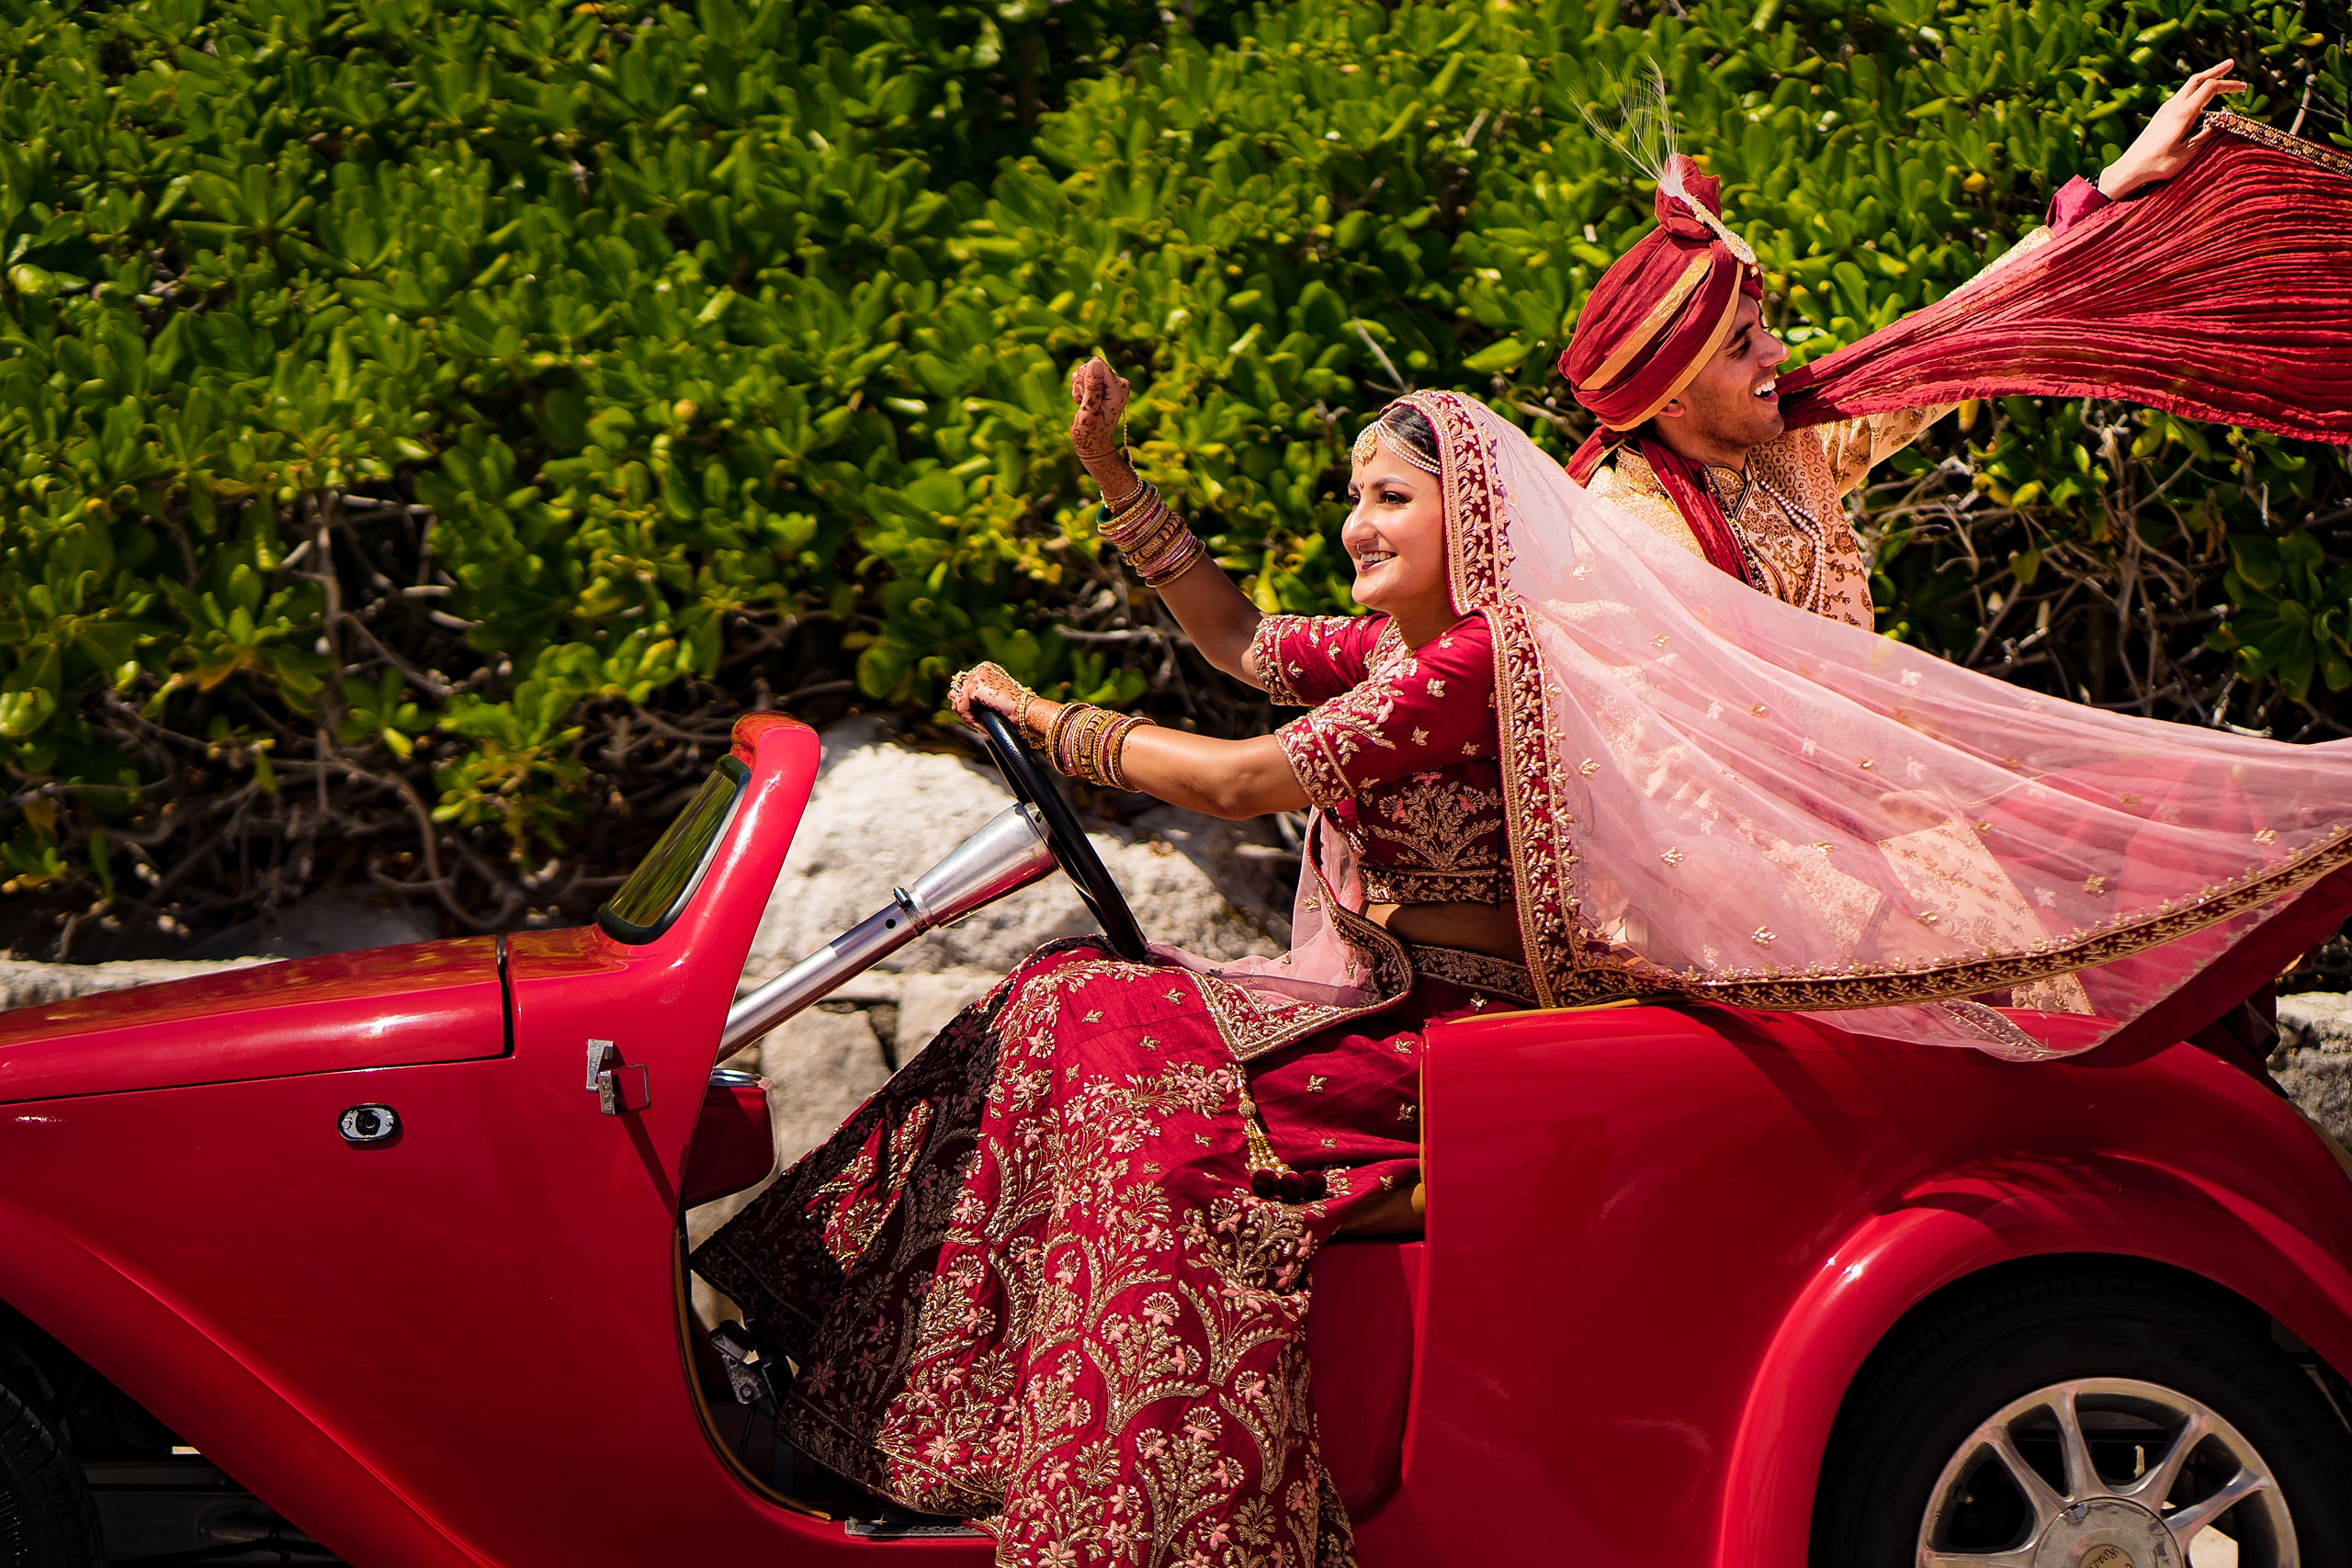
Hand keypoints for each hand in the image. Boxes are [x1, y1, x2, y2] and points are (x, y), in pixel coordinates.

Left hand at [948, 662, 1049, 740]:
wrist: (1026, 712)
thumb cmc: (1013, 712)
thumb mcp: (991, 703)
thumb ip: (973, 699)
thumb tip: (951, 698)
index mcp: (986, 670)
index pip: (965, 689)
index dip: (970, 707)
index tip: (982, 717)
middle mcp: (981, 669)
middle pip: (959, 694)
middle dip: (966, 710)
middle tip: (980, 722)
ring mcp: (977, 675)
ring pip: (958, 701)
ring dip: (967, 716)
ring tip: (981, 723)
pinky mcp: (974, 685)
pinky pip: (960, 706)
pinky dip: (968, 718)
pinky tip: (980, 722)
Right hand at [1069, 356, 1130, 463]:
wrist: (1093, 445)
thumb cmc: (1091, 433)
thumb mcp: (1090, 411)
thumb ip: (1092, 387)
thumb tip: (1094, 363)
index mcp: (1119, 388)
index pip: (1098, 365)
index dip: (1086, 380)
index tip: (1088, 399)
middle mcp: (1117, 383)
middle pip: (1090, 366)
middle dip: (1082, 384)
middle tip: (1086, 404)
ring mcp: (1109, 384)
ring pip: (1083, 371)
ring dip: (1079, 389)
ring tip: (1085, 406)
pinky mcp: (1100, 385)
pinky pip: (1081, 377)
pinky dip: (1078, 391)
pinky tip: (1083, 404)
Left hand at [2098, 60, 2246, 199]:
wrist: (2129, 168)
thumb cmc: (2158, 164)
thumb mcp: (2188, 153)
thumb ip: (2205, 135)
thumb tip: (2220, 121)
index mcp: (2183, 113)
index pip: (2210, 88)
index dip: (2229, 85)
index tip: (2244, 87)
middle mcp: (2173, 106)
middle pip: (2197, 79)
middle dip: (2216, 71)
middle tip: (2231, 64)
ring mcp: (2165, 109)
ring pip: (2188, 86)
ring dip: (2205, 79)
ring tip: (2219, 77)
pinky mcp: (2160, 115)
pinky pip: (2181, 96)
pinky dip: (2195, 91)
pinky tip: (2200, 97)